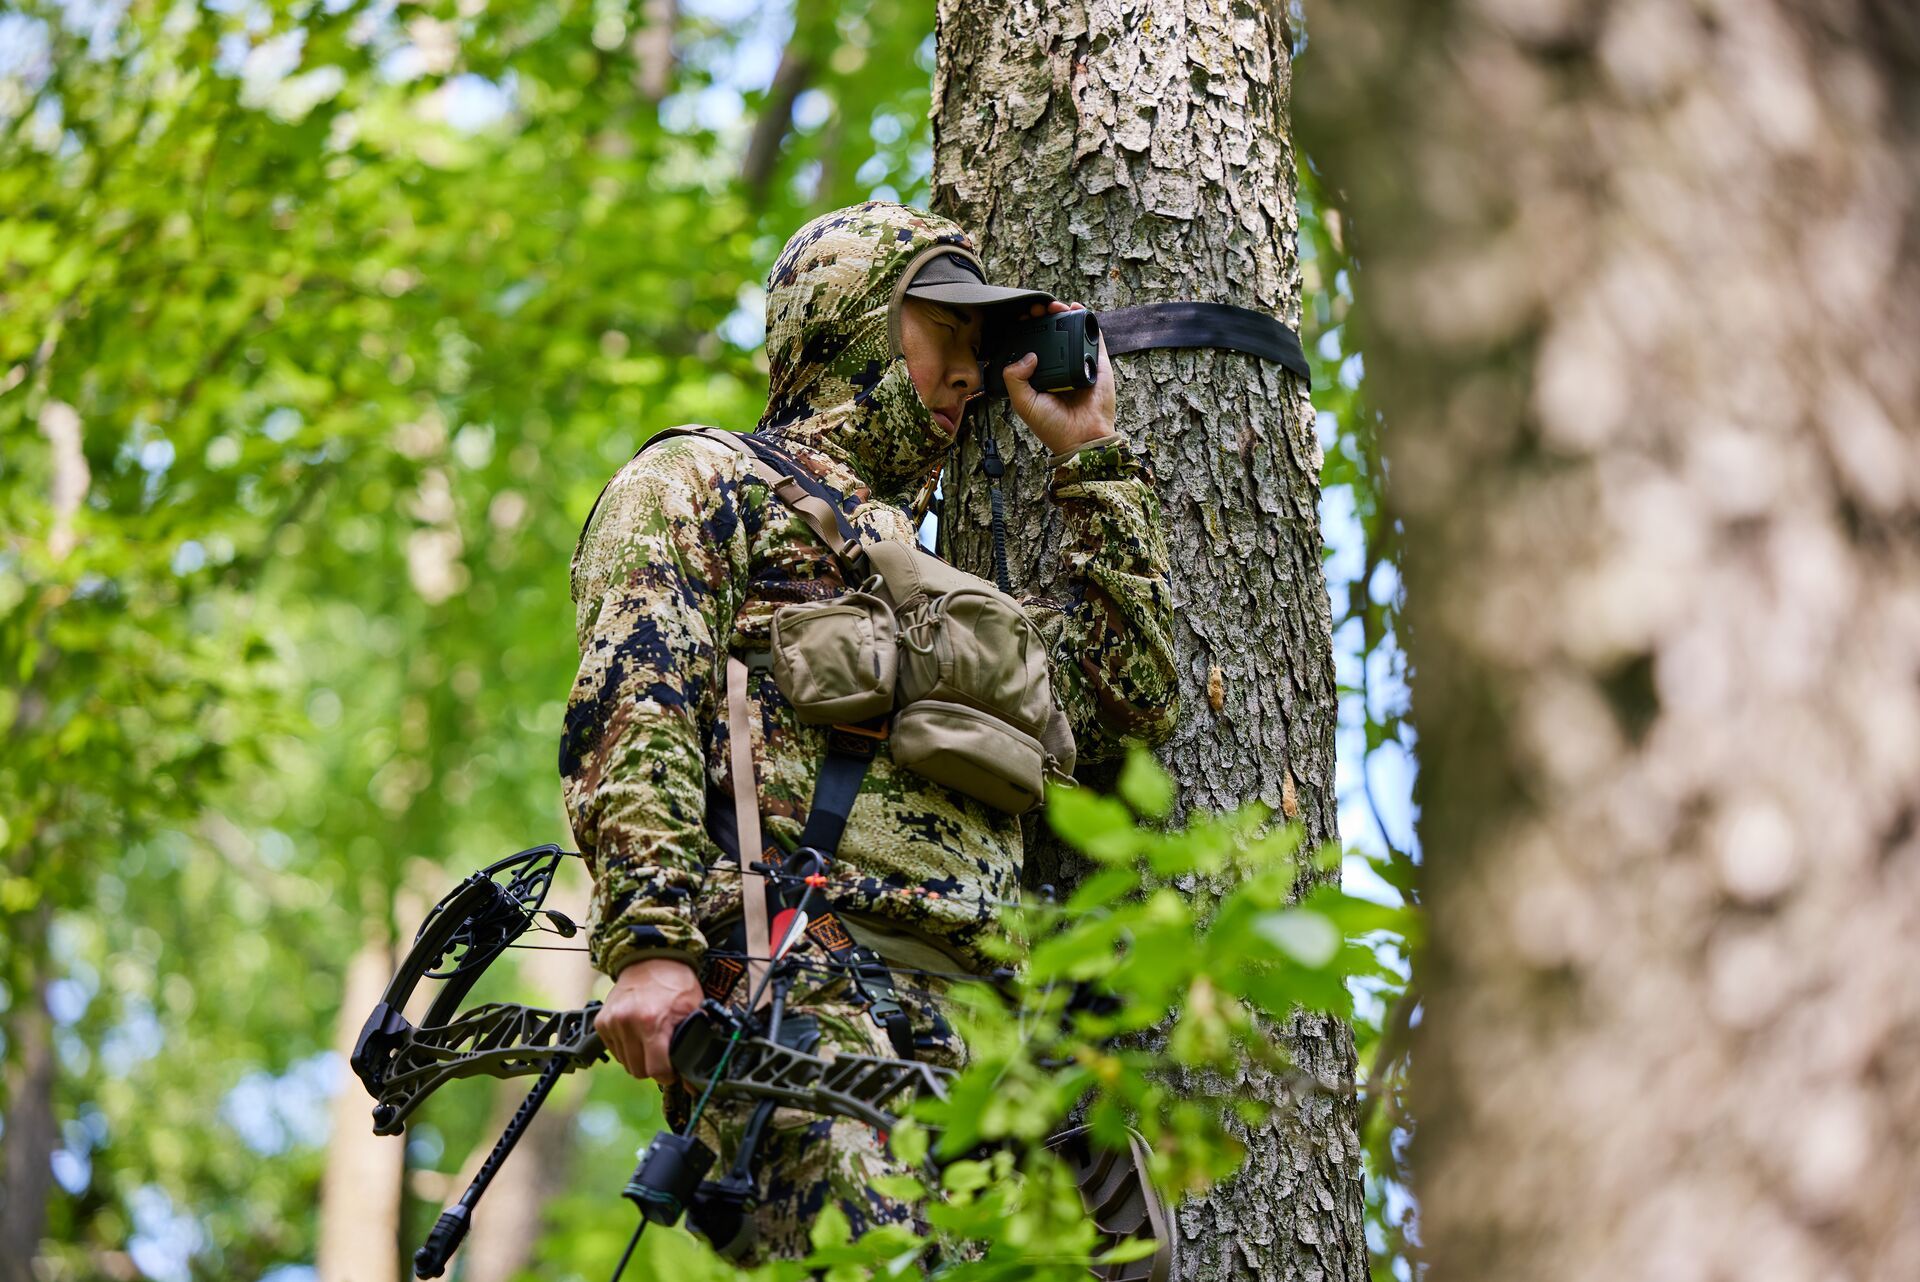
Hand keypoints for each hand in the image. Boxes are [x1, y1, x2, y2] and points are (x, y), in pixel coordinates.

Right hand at [596, 957, 703, 1083]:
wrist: (651, 958)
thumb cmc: (675, 984)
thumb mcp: (694, 1009)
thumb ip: (695, 1042)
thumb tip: (696, 1081)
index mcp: (653, 1022)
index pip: (656, 1071)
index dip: (668, 1076)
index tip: (673, 1071)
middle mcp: (628, 1023)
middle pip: (639, 1071)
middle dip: (653, 1068)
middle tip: (663, 1054)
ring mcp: (612, 1022)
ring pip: (625, 1063)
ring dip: (639, 1058)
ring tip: (650, 1040)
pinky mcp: (602, 1022)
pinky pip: (614, 1051)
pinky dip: (626, 1048)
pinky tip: (637, 1033)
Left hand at [1000, 300, 1117, 455]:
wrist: (1082, 438)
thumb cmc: (1052, 426)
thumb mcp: (1023, 403)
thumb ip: (1015, 378)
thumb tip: (1028, 354)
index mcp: (1042, 375)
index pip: (1033, 345)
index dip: (1028, 330)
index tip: (1021, 319)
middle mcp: (1061, 367)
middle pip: (1053, 334)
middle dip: (1044, 318)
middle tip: (1036, 310)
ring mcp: (1080, 362)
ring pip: (1072, 331)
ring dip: (1063, 314)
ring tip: (1054, 306)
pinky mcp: (1098, 362)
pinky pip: (1094, 336)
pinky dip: (1087, 320)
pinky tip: (1077, 308)